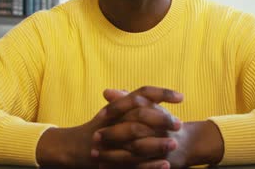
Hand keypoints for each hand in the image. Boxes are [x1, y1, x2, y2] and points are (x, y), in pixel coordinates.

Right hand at [36, 87, 180, 167]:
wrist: (73, 148)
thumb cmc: (98, 128)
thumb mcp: (112, 112)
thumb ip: (130, 103)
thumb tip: (155, 98)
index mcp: (117, 106)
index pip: (141, 93)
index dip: (162, 93)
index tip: (181, 97)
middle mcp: (113, 120)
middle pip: (140, 116)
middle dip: (161, 120)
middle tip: (179, 124)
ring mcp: (111, 141)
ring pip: (137, 141)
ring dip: (157, 143)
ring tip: (175, 145)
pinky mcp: (111, 161)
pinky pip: (132, 164)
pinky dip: (150, 166)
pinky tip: (165, 165)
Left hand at [96, 88, 223, 167]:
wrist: (188, 143)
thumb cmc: (162, 123)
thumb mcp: (148, 107)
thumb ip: (126, 100)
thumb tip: (105, 91)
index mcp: (156, 111)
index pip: (136, 104)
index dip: (117, 109)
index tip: (100, 115)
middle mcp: (161, 127)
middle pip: (135, 128)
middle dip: (113, 133)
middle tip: (95, 137)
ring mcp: (162, 146)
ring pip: (136, 149)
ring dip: (114, 153)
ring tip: (96, 154)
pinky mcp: (162, 163)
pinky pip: (140, 167)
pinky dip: (122, 167)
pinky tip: (106, 167)